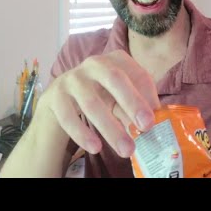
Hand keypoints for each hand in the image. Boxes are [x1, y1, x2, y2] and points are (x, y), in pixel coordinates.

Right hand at [35, 50, 159, 158]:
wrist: (60, 100)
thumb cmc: (100, 96)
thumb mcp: (120, 97)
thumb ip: (137, 105)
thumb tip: (156, 121)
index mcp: (115, 60)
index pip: (135, 73)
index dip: (146, 94)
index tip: (154, 119)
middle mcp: (93, 63)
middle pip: (114, 78)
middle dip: (132, 103)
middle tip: (146, 127)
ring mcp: (72, 78)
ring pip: (91, 102)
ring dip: (110, 128)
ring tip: (126, 150)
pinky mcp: (54, 96)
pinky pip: (68, 116)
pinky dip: (83, 133)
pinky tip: (96, 148)